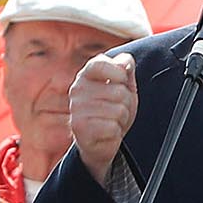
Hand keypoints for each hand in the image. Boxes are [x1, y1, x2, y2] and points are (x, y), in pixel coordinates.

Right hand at [69, 53, 137, 181]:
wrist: (101, 142)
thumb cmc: (112, 110)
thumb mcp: (124, 87)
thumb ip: (125, 69)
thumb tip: (126, 60)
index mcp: (86, 75)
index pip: (100, 63)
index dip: (118, 73)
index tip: (121, 82)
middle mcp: (77, 90)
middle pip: (119, 91)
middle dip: (125, 104)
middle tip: (116, 111)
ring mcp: (77, 109)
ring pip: (118, 111)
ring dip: (121, 120)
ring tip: (111, 122)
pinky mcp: (80, 128)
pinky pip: (112, 127)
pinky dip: (116, 132)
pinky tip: (107, 132)